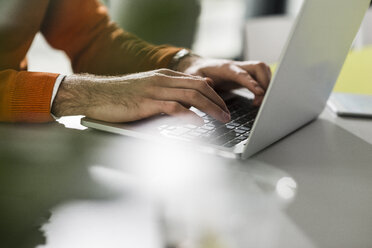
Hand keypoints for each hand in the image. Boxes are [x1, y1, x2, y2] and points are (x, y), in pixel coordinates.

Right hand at [51, 69, 229, 123]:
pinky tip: (199, 123)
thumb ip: (168, 92)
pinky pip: (174, 107)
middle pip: (199, 87)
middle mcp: (162, 80)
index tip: (224, 106)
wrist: (96, 94)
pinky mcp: (147, 103)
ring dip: (210, 108)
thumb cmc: (121, 95)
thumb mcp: (148, 89)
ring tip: (222, 119)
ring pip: (191, 96)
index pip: (197, 82)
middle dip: (218, 101)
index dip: (215, 94)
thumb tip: (190, 102)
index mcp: (164, 76)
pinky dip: (189, 115)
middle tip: (228, 114)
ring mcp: (155, 90)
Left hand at [176, 56, 271, 105]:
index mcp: (225, 68)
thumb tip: (209, 84)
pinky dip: (265, 86)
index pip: (242, 73)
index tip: (260, 93)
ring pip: (263, 71)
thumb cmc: (196, 72)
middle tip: (261, 101)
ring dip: (267, 84)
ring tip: (260, 102)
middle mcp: (237, 66)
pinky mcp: (245, 76)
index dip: (251, 83)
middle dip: (266, 83)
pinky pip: (261, 77)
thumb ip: (199, 81)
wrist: (198, 66)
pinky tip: (258, 99)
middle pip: (259, 67)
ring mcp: (243, 70)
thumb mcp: (193, 77)